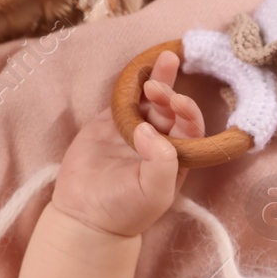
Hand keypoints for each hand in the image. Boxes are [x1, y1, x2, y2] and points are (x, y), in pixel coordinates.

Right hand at [50, 50, 205, 237]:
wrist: (85, 216)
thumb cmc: (126, 210)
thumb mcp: (154, 193)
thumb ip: (161, 162)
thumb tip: (148, 128)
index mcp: (177, 157)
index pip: (191, 128)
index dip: (188, 112)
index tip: (177, 104)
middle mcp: (160, 141)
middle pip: (172, 108)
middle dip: (171, 93)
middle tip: (159, 88)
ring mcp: (134, 130)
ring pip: (150, 98)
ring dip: (158, 79)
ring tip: (164, 61)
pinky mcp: (109, 123)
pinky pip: (123, 98)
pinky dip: (131, 83)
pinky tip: (139, 67)